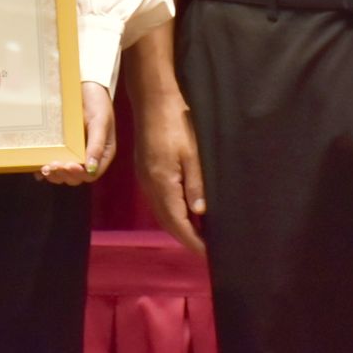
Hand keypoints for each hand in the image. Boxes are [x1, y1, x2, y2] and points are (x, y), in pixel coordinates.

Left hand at [42, 83, 116, 184]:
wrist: (85, 83)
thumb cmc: (97, 101)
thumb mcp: (100, 121)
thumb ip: (97, 144)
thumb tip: (91, 169)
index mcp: (102, 153)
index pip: (91, 173)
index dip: (78, 174)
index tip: (68, 165)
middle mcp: (87, 155)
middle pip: (75, 176)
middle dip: (63, 175)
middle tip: (52, 166)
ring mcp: (73, 151)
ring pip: (62, 172)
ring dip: (53, 174)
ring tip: (44, 168)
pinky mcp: (60, 145)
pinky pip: (52, 160)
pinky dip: (43, 167)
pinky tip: (35, 166)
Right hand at [133, 90, 206, 254]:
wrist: (153, 99)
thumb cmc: (177, 122)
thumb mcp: (193, 152)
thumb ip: (196, 184)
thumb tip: (200, 213)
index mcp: (162, 182)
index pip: (177, 222)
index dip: (192, 240)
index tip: (208, 254)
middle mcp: (149, 185)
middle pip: (166, 221)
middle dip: (185, 237)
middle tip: (206, 249)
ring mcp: (144, 178)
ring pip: (161, 212)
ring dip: (178, 225)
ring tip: (199, 234)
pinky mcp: (145, 170)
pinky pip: (158, 200)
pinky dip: (171, 211)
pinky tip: (185, 210)